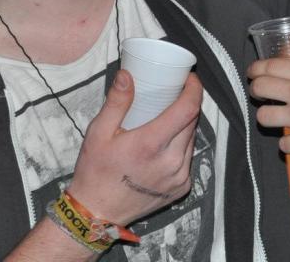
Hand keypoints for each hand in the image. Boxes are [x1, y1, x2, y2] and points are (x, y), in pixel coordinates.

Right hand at [67, 70, 201, 224]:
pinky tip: (166, 143)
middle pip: (192, 121)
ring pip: (192, 138)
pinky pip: (189, 157)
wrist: (96, 214)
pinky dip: (182, 145)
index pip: (188, 109)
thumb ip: (116, 102)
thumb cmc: (95, 171)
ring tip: (169, 117)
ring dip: (185, 124)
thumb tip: (127, 75)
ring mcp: (179, 177)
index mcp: (151, 145)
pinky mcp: (182, 187)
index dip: (194, 89)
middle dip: (187, 103)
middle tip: (174, 94)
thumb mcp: (98, 133)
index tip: (189, 78)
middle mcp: (171, 162)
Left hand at [247, 58, 289, 162]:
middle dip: (255, 89)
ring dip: (267, 117)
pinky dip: (288, 144)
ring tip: (274, 117)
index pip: (272, 65)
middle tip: (258, 91)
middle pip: (261, 87)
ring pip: (263, 116)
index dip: (257, 68)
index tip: (253, 71)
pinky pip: (283, 145)